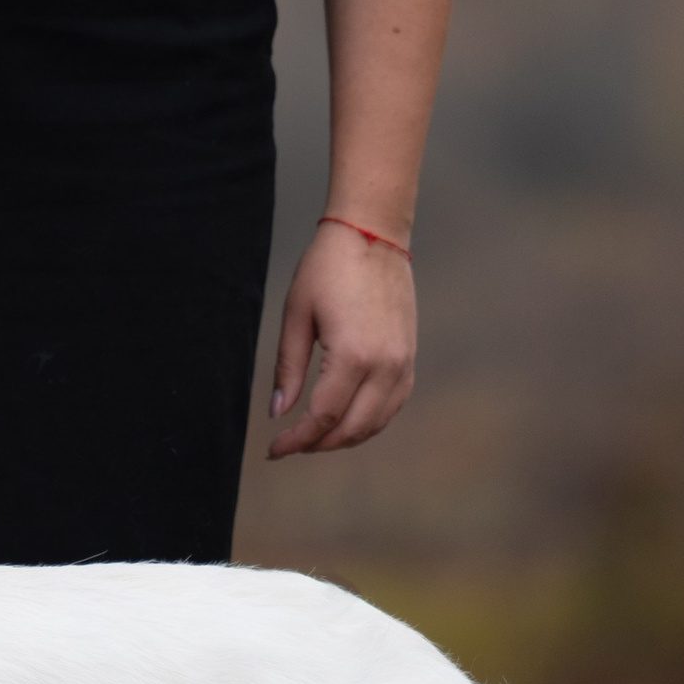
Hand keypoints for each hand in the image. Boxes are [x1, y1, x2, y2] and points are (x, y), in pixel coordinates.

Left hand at [268, 223, 415, 456]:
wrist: (372, 234)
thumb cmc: (327, 268)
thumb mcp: (296, 315)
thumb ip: (288, 369)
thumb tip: (279, 412)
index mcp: (352, 356)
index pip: (322, 417)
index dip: (296, 440)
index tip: (273, 449)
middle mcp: (385, 366)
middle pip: (351, 429)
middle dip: (317, 444)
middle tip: (289, 445)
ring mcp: (403, 363)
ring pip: (375, 423)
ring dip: (343, 437)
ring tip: (313, 436)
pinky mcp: (410, 358)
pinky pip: (392, 405)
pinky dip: (368, 421)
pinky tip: (345, 419)